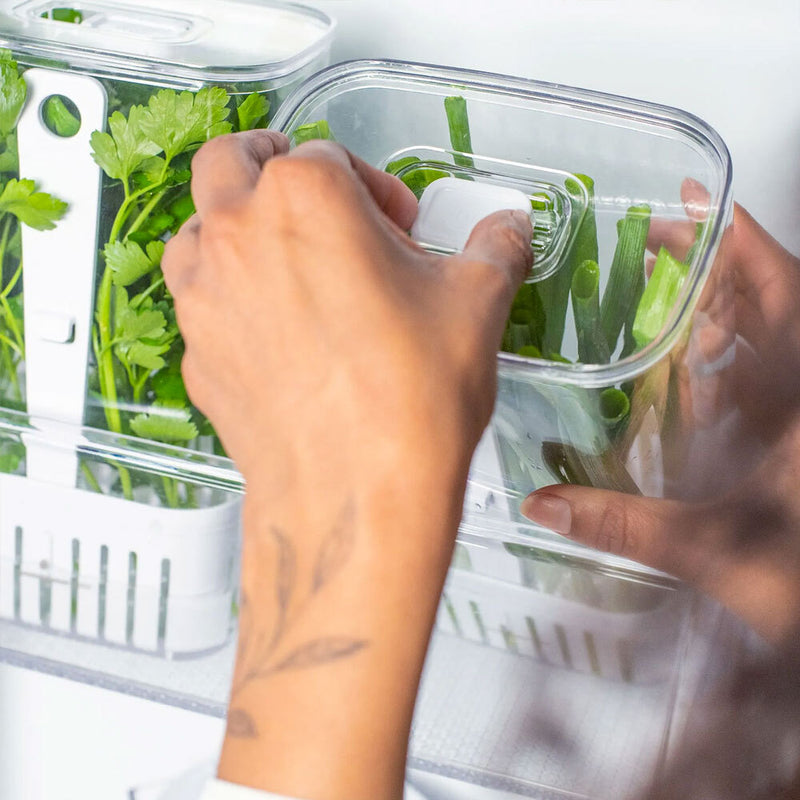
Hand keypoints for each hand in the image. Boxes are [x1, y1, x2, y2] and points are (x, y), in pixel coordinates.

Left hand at [162, 130, 532, 799]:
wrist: (357, 500)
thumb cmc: (410, 400)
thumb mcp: (476, 305)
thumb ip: (495, 249)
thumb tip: (506, 231)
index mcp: (307, 198)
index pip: (329, 156)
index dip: (373, 186)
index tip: (399, 224)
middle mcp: (240, 237)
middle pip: (231, 163)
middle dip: (272, 167)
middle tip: (317, 202)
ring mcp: (206, 298)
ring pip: (199, 230)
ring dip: (238, 230)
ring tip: (293, 268)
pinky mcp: (199, 355)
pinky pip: (202, 303)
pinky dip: (231, 298)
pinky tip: (279, 334)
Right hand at [521, 203, 799, 644]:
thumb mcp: (720, 553)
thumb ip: (630, 527)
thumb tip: (547, 505)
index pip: (779, 290)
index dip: (737, 238)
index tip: (693, 200)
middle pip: (773, 301)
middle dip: (716, 265)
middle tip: (659, 244)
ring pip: (774, 339)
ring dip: (723, 311)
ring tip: (669, 297)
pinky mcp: (799, 436)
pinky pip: (772, 379)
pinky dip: (734, 362)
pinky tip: (699, 379)